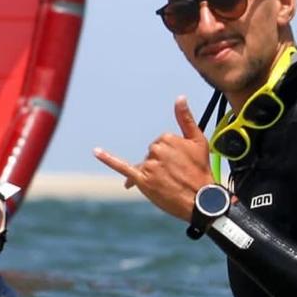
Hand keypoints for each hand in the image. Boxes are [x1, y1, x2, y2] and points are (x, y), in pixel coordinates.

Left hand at [94, 96, 214, 221]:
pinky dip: (108, 159)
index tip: (181, 164)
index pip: (160, 144)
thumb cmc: (200, 169)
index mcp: (166, 138)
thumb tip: (179, 97)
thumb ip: (186, 118)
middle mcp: (155, 150)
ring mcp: (148, 165)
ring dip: (153, 173)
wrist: (201, 199)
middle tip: (177, 175)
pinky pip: (122, 166)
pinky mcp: (142, 180)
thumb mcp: (197, 141)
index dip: (171, 155)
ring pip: (144, 164)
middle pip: (151, 154)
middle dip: (161, 164)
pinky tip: (96, 151)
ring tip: (169, 183)